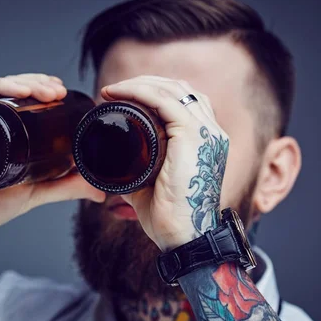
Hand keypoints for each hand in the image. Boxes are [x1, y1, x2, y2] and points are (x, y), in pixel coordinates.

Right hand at [0, 74, 105, 248]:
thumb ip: (66, 188)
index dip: (42, 87)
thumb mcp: (36, 192)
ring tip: (47, 90)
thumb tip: (99, 193)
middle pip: (12, 88)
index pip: (23, 98)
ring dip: (24, 82)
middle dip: (37, 82)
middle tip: (59, 90)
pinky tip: (18, 91)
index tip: (62, 90)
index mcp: (3, 131)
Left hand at [101, 76, 229, 250]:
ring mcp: (205, 133)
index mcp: (205, 141)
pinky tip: (120, 93)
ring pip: (173, 90)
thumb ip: (136, 171)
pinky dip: (141, 92)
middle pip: (180, 89)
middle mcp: (210, 132)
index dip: (154, 92)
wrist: (184, 237)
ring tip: (113, 90)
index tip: (122, 97)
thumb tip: (110, 165)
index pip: (184, 101)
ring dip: (140, 84)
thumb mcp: (149, 185)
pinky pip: (166, 102)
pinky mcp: (193, 137)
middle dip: (146, 83)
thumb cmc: (170, 217)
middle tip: (115, 90)